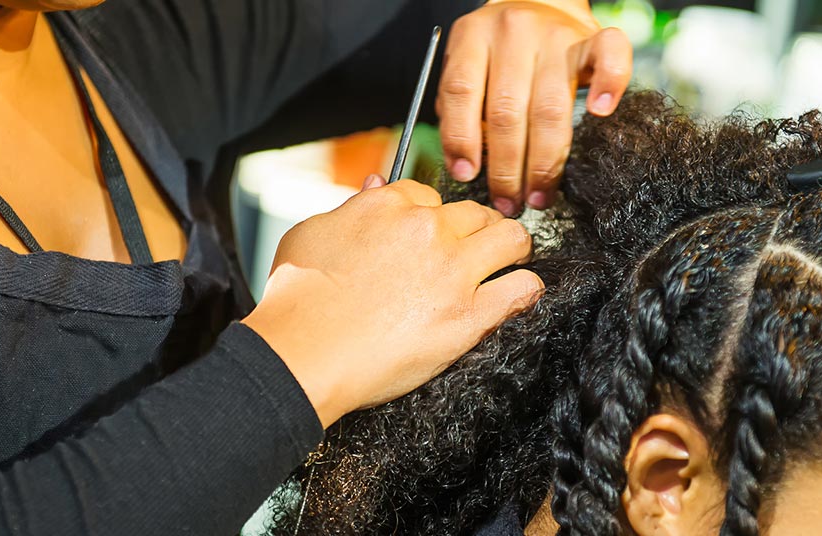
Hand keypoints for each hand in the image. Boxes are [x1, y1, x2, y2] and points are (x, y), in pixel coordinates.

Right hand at [242, 177, 541, 427]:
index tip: (431, 234)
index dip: (431, 215)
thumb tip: (373, 184)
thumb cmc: (295, 299)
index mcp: (389, 204)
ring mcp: (453, 272)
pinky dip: (526, 289)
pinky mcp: (468, 316)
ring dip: (513, 248)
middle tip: (475, 246)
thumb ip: (350, 206)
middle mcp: (427, 230)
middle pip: (476, 212)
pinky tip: (520, 292)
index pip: (429, 194)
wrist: (302, 354)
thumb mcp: (311, 233)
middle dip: (477, 226)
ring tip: (509, 261)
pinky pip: (522, 290)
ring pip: (512, 239)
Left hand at [438, 0, 632, 214]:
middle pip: (507, 110)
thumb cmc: (498, 50)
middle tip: (508, 202)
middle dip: (507, 167)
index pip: (461, 93)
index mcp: (473, 36)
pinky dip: (609, 83)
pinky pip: (609, 56)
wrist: (540, 2)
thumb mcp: (466, 65)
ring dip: (544, 162)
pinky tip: (600, 112)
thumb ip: (460, 107)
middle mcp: (514, 32)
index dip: (461, 139)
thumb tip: (464, 166)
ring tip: (539, 195)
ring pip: (550, 107)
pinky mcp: (592, 37)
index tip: (465, 176)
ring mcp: (555, 35)